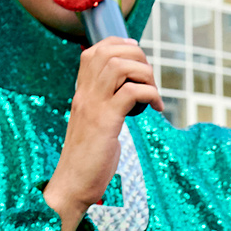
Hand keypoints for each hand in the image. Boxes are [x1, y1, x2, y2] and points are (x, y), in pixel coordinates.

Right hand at [43, 38, 163, 230]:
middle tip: (150, 79)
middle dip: (138, 57)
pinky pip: (132, 93)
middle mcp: (85, 93)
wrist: (72, 184)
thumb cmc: (88, 158)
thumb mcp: (95, 124)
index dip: (120, 45)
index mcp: (81, 92)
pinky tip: (157, 108)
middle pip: (110, 52)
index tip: (138, 58)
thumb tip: (129, 95)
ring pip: (120, 66)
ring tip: (154, 93)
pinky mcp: (106, 122)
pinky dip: (151, 95)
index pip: (95, 51)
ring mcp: (94, 106)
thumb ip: (106, 106)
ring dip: (145, 74)